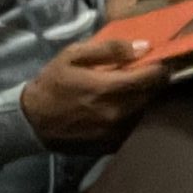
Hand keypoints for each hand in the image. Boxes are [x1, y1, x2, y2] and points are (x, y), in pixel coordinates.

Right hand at [20, 34, 167, 145]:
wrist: (32, 121)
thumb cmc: (53, 84)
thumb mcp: (73, 55)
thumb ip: (109, 49)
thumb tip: (143, 47)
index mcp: (108, 88)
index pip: (152, 78)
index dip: (160, 67)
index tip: (159, 60)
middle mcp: (117, 113)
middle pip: (153, 95)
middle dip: (153, 82)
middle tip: (145, 73)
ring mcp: (116, 132)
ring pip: (146, 111)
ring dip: (144, 99)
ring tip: (132, 89)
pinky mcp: (113, 145)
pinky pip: (134, 127)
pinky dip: (134, 115)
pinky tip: (122, 107)